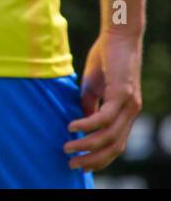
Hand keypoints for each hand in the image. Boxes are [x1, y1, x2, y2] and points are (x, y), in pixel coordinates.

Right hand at [64, 30, 143, 171]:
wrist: (119, 35)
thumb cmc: (106, 57)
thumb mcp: (94, 86)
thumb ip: (90, 104)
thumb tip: (82, 122)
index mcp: (126, 112)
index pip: (116, 144)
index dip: (99, 157)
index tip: (80, 163)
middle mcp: (132, 112)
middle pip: (114, 147)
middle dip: (93, 159)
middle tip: (72, 165)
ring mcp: (129, 105)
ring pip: (109, 136)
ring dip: (87, 145)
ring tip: (68, 148)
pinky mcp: (122, 94)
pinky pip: (104, 118)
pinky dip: (87, 125)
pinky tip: (72, 127)